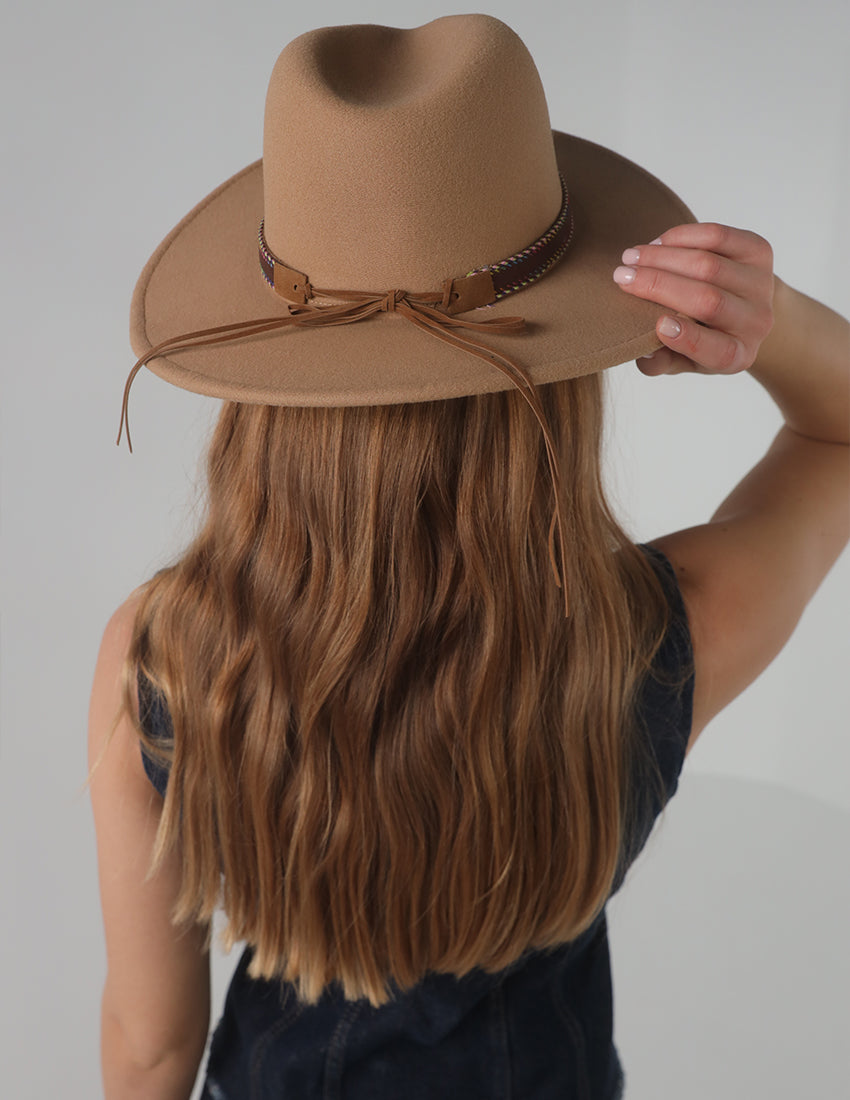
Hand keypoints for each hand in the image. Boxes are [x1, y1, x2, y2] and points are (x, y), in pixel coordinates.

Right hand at [612, 223, 774, 375]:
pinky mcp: (760, 252)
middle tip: (621, 277)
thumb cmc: (702, 337)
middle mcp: (755, 322)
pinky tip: (657, 243)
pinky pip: (719, 237)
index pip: (717, 350)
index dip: (688, 338)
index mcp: (737, 355)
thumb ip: (661, 363)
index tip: (659, 325)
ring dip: (663, 257)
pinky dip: (682, 237)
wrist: (742, 309)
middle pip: (707, 301)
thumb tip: (645, 352)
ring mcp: (761, 284)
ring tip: (631, 257)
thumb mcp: (681, 360)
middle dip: (658, 285)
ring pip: (709, 265)